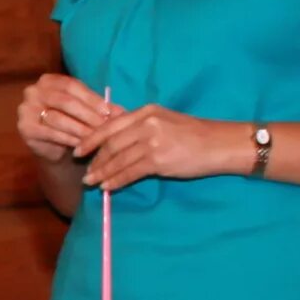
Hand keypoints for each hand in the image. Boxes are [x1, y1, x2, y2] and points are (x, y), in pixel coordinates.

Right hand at [16, 74, 112, 165]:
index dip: (92, 98)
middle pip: (64, 101)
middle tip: (104, 126)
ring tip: (96, 137)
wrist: (52, 147)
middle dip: (87, 115)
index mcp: (49, 80)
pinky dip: (67, 139)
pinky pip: (50, 132)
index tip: (109, 112)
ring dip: (80, 129)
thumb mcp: (87, 111)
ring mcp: (26, 109)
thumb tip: (121, 112)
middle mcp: (33, 91)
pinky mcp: (25, 128)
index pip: (72, 86)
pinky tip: (81, 145)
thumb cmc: (72, 122)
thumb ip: (101, 108)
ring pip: (58, 118)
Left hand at [76, 105, 246, 191]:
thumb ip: (140, 127)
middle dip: (95, 159)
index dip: (91, 139)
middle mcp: (146, 124)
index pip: (110, 126)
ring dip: (102, 173)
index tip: (78, 150)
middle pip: (111, 144)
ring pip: (118, 159)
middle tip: (84, 171)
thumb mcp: (164, 121)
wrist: (220, 144)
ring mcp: (152, 141)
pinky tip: (107, 187)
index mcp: (146, 112)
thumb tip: (115, 140)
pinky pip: (130, 172)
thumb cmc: (194, 134)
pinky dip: (116, 181)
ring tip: (91, 182)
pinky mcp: (159, 160)